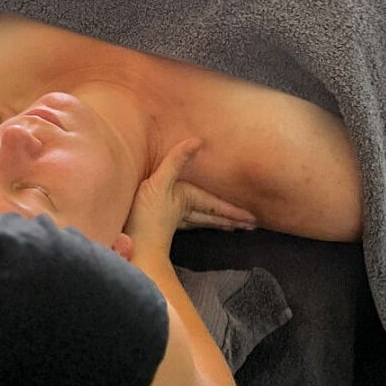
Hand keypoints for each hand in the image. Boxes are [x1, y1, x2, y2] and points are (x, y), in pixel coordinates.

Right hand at [125, 140, 255, 257]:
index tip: (253, 219)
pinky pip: (187, 224)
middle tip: (251, 226)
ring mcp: (173, 221)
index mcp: (188, 199)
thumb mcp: (160, 182)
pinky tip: (195, 225)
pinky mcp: (160, 227)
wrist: (132, 245)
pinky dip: (197, 224)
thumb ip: (176, 161)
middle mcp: (184, 211)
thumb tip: (197, 140)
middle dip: (231, 220)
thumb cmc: (147, 214)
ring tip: (232, 228)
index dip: (234, 211)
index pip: (217, 207)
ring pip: (202, 222)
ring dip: (217, 224)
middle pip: (213, 216)